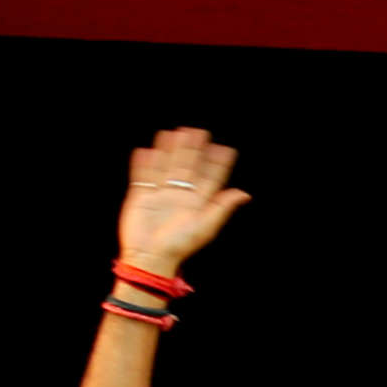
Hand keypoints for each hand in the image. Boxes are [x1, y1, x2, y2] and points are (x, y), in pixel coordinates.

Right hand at [116, 128, 248, 278]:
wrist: (150, 255)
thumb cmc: (180, 244)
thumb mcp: (206, 226)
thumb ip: (222, 207)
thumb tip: (244, 194)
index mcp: (198, 202)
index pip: (210, 178)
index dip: (217, 164)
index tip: (225, 149)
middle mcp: (181, 196)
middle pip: (188, 167)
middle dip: (194, 150)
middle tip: (199, 132)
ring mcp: (161, 194)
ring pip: (166, 167)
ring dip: (170, 151)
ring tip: (175, 133)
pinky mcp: (141, 196)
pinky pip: (143, 176)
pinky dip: (145, 163)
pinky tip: (148, 150)